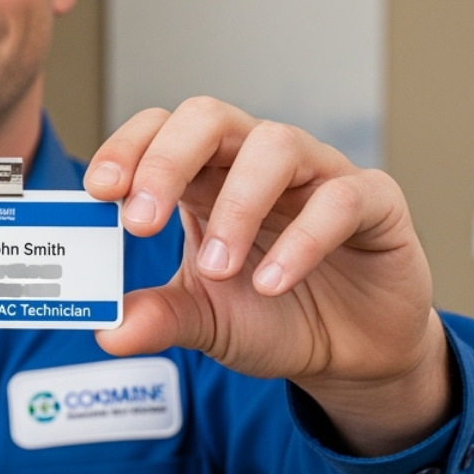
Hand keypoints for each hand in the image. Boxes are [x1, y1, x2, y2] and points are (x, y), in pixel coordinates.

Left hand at [83, 99, 451, 454]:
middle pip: (209, 118)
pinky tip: (274, 283)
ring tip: (218, 269)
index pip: (160, 131)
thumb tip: (107, 332)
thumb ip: (160, 319)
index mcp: (207, 177)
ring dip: (237, 205)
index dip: (128, 149)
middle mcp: (257, 163)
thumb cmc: (274, 316)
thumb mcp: (206, 322)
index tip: (99, 191)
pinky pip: (341, 198)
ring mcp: (318, 176)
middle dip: (167, 161)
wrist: (350, 355)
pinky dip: (304, 239)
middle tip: (141, 222)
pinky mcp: (374, 203)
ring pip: (275, 144)